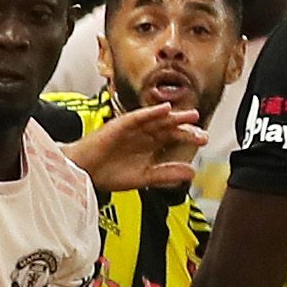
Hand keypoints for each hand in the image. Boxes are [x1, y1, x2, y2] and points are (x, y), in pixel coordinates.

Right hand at [71, 100, 201, 193]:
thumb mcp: (144, 177)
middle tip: (201, 129)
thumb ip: (166, 174)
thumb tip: (191, 172)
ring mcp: (131, 129)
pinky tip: (164, 110)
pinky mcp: (119, 126)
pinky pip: (137, 117)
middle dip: (185, 127)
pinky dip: (150, 113)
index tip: (203, 139)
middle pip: (167, 128)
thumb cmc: (107, 174)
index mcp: (147, 146)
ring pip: (156, 120)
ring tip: (190, 115)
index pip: (172, 138)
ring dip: (173, 117)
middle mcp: (142, 135)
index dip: (187, 137)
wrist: (83, 173)